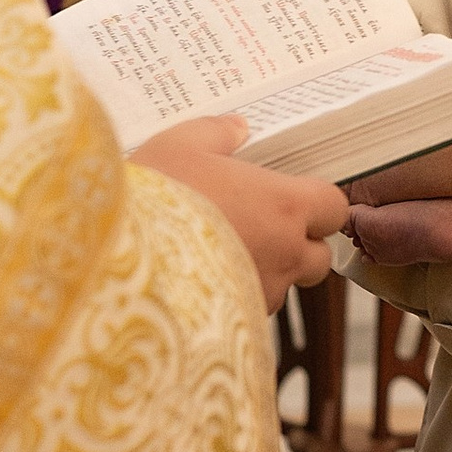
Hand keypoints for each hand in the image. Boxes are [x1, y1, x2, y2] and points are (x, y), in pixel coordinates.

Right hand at [136, 115, 347, 310]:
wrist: (118, 259)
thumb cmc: (156, 197)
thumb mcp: (180, 145)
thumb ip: (216, 133)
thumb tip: (235, 127)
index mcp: (284, 206)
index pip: (333, 207)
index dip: (318, 203)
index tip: (293, 197)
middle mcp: (285, 254)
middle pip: (318, 256)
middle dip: (299, 245)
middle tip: (260, 227)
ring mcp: (263, 293)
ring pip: (283, 286)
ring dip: (266, 273)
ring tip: (223, 255)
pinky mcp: (237, 324)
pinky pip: (251, 310)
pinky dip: (237, 297)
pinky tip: (202, 281)